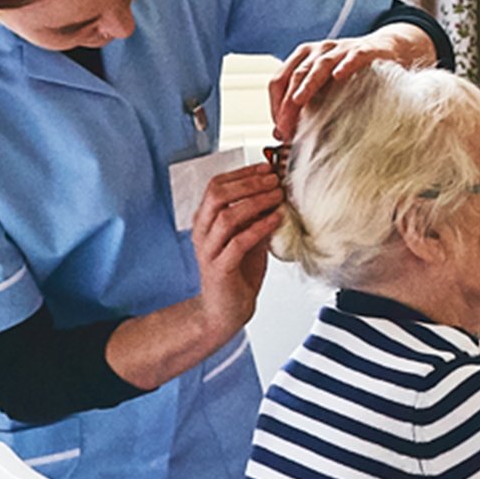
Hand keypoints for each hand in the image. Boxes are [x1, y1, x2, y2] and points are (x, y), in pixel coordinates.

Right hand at [190, 163, 283, 332]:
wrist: (225, 311)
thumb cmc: (238, 272)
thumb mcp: (248, 237)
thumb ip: (255, 217)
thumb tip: (276, 191)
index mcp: (204, 221)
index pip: (216, 186)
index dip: (241, 173)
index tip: (266, 167)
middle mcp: (202, 232)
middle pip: (217, 195)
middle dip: (248, 183)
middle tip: (273, 179)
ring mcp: (208, 250)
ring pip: (227, 216)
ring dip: (255, 202)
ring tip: (277, 196)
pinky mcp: (220, 269)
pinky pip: (238, 242)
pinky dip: (259, 227)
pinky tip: (276, 219)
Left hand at [268, 24, 435, 141]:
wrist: (385, 49)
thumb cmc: (350, 70)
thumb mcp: (323, 86)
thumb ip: (302, 105)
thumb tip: (280, 132)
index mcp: (303, 58)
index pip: (280, 80)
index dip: (275, 104)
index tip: (279, 128)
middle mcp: (319, 51)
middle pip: (296, 75)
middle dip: (288, 103)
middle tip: (286, 127)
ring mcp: (341, 49)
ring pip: (320, 65)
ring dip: (307, 85)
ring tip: (298, 100)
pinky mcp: (363, 50)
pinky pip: (353, 57)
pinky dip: (345, 66)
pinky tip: (339, 76)